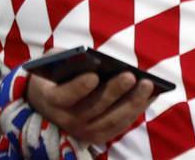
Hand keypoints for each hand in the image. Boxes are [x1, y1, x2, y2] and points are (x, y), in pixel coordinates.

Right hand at [25, 69, 155, 146]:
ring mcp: (84, 131)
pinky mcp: (98, 137)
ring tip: (147, 85)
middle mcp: (67, 119)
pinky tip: (149, 97)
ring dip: (132, 102)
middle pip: (95, 107)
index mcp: (51, 99)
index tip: (93, 75)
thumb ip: (66, 59)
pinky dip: (136, 111)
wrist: (45, 104)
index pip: (66, 95)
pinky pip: (121, 125)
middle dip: (115, 91)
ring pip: (112, 119)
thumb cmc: (51, 76)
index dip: (79, 87)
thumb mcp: (51, 63)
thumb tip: (92, 58)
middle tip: (130, 76)